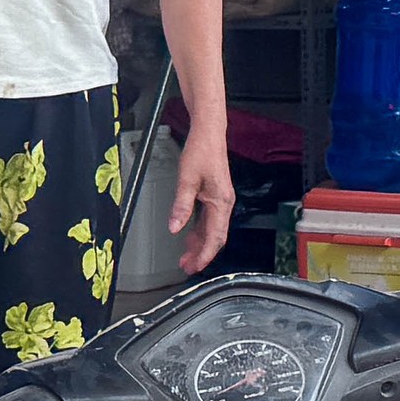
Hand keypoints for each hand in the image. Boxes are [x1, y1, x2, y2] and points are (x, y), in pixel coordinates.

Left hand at [169, 125, 235, 273]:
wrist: (209, 133)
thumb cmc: (201, 152)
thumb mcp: (186, 180)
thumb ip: (181, 206)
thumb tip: (175, 228)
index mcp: (221, 202)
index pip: (215, 237)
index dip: (205, 255)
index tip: (195, 266)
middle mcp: (224, 203)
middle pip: (215, 237)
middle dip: (202, 254)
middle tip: (187, 267)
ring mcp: (221, 200)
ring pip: (212, 229)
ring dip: (200, 244)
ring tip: (186, 256)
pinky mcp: (216, 195)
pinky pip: (209, 220)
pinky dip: (200, 231)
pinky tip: (189, 237)